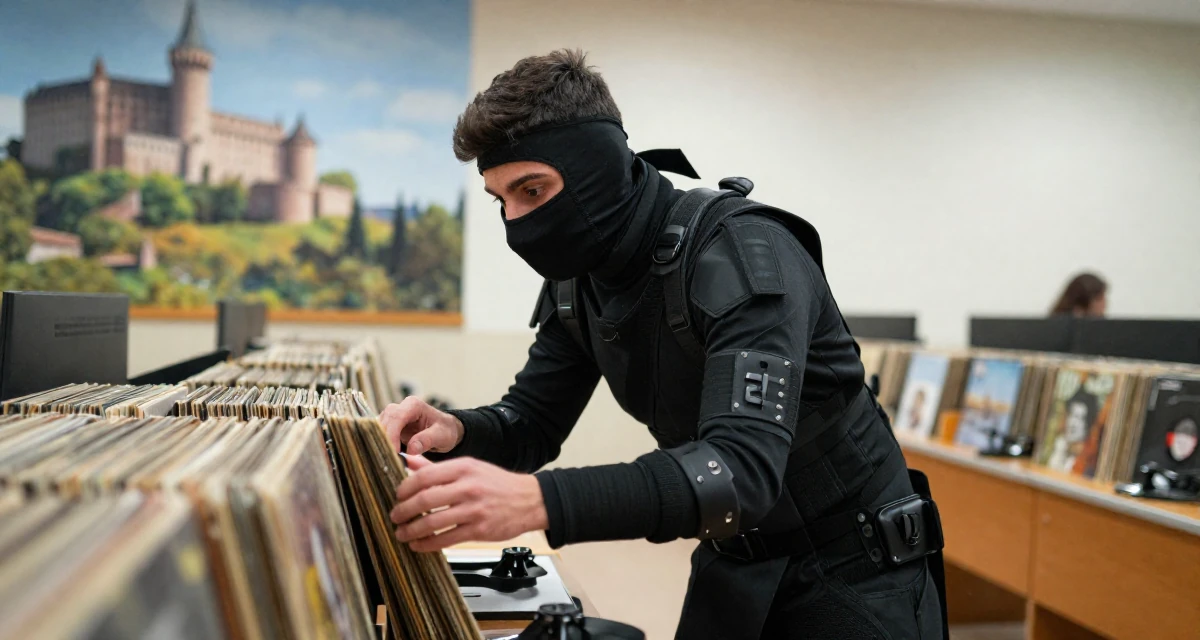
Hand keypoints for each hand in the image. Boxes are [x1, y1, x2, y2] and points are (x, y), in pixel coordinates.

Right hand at [379, 396, 464, 455]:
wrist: (445, 430)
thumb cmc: (445, 431)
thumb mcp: (442, 436)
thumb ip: (427, 440)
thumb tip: (411, 449)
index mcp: (414, 405)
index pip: (396, 417)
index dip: (392, 434)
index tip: (394, 452)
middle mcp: (401, 407)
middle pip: (384, 421)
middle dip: (384, 440)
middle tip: (388, 459)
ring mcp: (393, 417)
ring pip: (378, 427)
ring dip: (380, 443)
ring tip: (387, 459)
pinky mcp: (389, 426)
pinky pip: (379, 434)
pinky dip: (381, 445)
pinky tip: (386, 456)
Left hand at [390, 456, 548, 551]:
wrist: (530, 500)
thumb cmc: (498, 484)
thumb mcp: (470, 467)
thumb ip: (438, 468)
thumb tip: (410, 461)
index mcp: (463, 468)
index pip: (424, 477)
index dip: (404, 489)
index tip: (397, 497)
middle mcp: (468, 487)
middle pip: (424, 500)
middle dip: (403, 511)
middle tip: (395, 517)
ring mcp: (474, 509)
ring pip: (432, 522)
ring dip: (411, 531)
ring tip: (402, 534)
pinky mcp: (479, 530)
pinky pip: (446, 539)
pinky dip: (427, 544)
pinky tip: (419, 545)